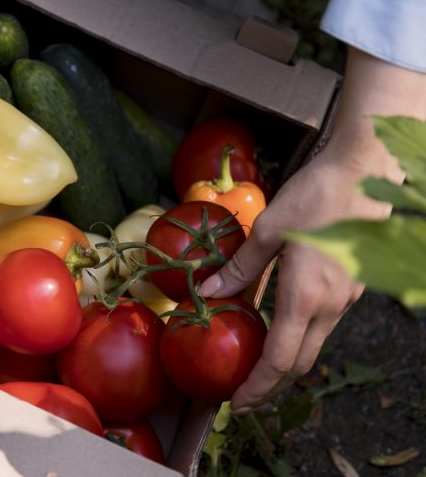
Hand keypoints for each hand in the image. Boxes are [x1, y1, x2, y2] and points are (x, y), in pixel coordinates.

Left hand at [199, 47, 425, 412]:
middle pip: (300, 364)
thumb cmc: (315, 195)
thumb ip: (239, 267)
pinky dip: (298, 341)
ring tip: (256, 371)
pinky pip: (322, 325)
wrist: (366, 171)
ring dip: (285, 366)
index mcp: (306, 295)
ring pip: (313, 346)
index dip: (257, 387)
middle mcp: (330, 305)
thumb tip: (208, 292)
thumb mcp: (267, 230)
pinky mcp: (352, 287)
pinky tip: (279, 332)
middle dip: (270, 387)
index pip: (280, 360)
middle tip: (243, 398)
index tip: (236, 404)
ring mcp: (346, 298)